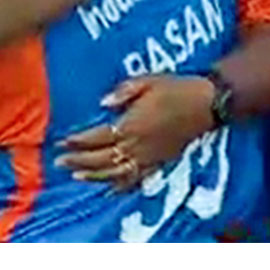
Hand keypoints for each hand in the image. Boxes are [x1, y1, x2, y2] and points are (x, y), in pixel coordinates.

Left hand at [56, 76, 214, 190]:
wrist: (209, 103)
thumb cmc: (178, 88)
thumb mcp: (150, 80)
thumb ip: (124, 91)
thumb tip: (103, 103)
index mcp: (132, 124)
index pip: (98, 137)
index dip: (78, 142)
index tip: (62, 142)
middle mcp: (137, 145)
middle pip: (102, 158)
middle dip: (79, 161)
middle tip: (59, 162)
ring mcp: (149, 156)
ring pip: (116, 172)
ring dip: (94, 176)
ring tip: (77, 176)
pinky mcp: (160, 161)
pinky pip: (137, 178)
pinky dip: (121, 186)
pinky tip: (110, 189)